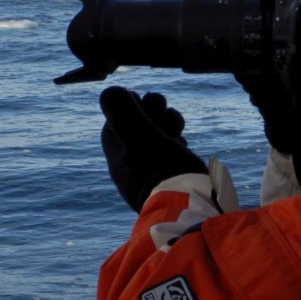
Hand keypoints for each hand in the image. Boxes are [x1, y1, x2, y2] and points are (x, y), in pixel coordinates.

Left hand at [99, 87, 206, 211]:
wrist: (191, 209)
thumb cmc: (164, 171)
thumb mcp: (140, 137)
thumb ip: (123, 112)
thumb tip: (109, 91)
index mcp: (118, 153)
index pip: (118, 115)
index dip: (134, 104)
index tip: (147, 108)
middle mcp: (130, 163)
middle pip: (140, 122)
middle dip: (156, 112)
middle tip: (165, 119)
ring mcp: (151, 170)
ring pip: (159, 132)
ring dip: (170, 124)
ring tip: (177, 133)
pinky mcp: (170, 175)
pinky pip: (172, 149)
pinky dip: (178, 142)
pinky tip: (183, 147)